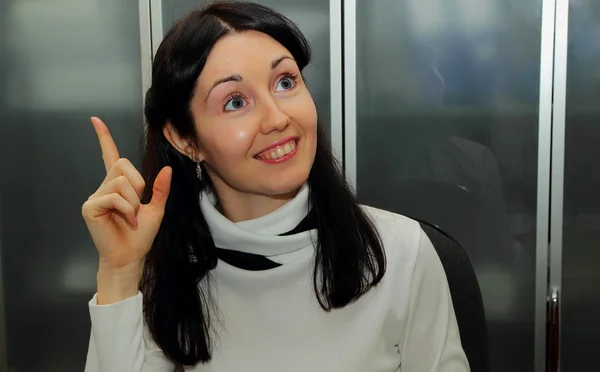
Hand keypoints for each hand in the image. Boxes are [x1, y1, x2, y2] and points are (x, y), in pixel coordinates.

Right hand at [82, 117, 171, 302]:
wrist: (131, 256)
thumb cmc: (140, 236)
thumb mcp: (157, 209)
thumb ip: (161, 189)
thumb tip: (167, 169)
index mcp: (119, 185)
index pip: (110, 156)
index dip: (104, 138)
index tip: (95, 120)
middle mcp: (105, 187)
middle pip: (124, 165)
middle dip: (138, 186)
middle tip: (136, 208)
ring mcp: (95, 196)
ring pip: (121, 181)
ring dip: (133, 201)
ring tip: (130, 217)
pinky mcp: (90, 206)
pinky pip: (114, 196)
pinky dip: (126, 209)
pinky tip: (125, 221)